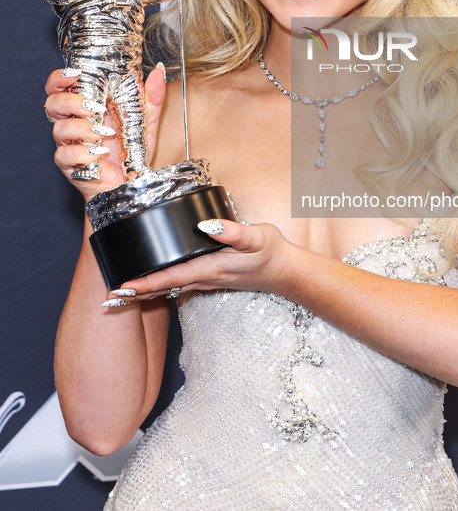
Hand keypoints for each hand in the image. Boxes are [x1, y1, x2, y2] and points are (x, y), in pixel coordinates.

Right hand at [43, 64, 166, 200]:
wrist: (131, 182)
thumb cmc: (132, 150)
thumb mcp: (147, 121)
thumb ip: (153, 96)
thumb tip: (158, 71)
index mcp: (86, 107)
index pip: (60, 87)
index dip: (60, 78)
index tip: (75, 74)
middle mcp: (73, 123)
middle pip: (53, 104)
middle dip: (71, 101)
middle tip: (95, 107)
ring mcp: (69, 144)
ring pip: (59, 129)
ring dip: (81, 128)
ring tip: (103, 132)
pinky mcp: (70, 164)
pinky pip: (64, 155)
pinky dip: (82, 152)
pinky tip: (100, 152)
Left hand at [101, 219, 295, 304]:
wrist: (285, 272)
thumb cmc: (270, 253)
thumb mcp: (256, 237)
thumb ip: (233, 232)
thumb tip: (207, 225)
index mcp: (209, 268)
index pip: (169, 277)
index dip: (143, 283)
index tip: (120, 288)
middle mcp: (204, 278)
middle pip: (162, 287)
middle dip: (135, 291)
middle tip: (107, 296)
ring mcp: (206, 281)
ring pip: (168, 287)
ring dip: (144, 290)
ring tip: (120, 292)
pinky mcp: (210, 278)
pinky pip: (177, 284)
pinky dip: (159, 286)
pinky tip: (150, 282)